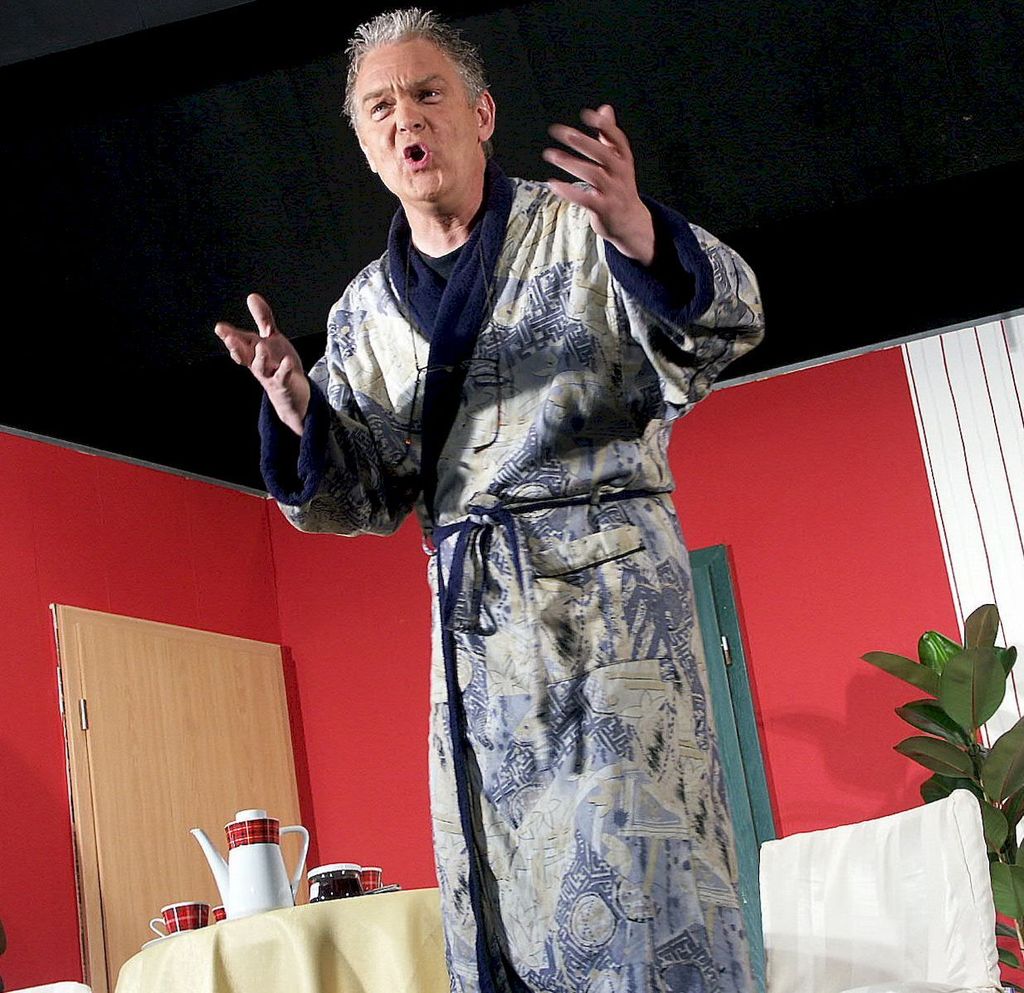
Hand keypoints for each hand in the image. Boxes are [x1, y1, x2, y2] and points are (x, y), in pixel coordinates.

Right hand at [214, 293, 309, 435]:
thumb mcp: (270, 339)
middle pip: (244, 355)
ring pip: (260, 368)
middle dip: (236, 347)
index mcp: (252, 352)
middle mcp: (258, 364)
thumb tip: (251, 296)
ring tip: (260, 346)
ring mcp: (270, 375)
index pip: (239, 342)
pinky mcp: (283, 384)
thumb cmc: (278, 364)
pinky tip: (287, 361)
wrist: (292, 393)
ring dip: (259, 357)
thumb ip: (262, 319)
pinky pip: (282, 377)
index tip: (220, 328)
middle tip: (229, 338)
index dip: (230, 336)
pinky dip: (284, 369)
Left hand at [543, 104, 654, 264]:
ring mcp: (613, 192)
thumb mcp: (618, 161)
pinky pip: (585, 198)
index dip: (604, 126)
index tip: (587, 114)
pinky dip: (569, 191)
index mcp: (624, 160)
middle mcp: (620, 174)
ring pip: (593, 175)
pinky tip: (553, 184)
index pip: (617, 139)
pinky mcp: (603, 209)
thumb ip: (608, 136)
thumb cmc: (620, 187)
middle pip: (603, 155)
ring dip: (570, 163)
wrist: (630, 223)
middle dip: (582, 142)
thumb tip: (605, 108)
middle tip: (562, 132)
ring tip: (550, 154)